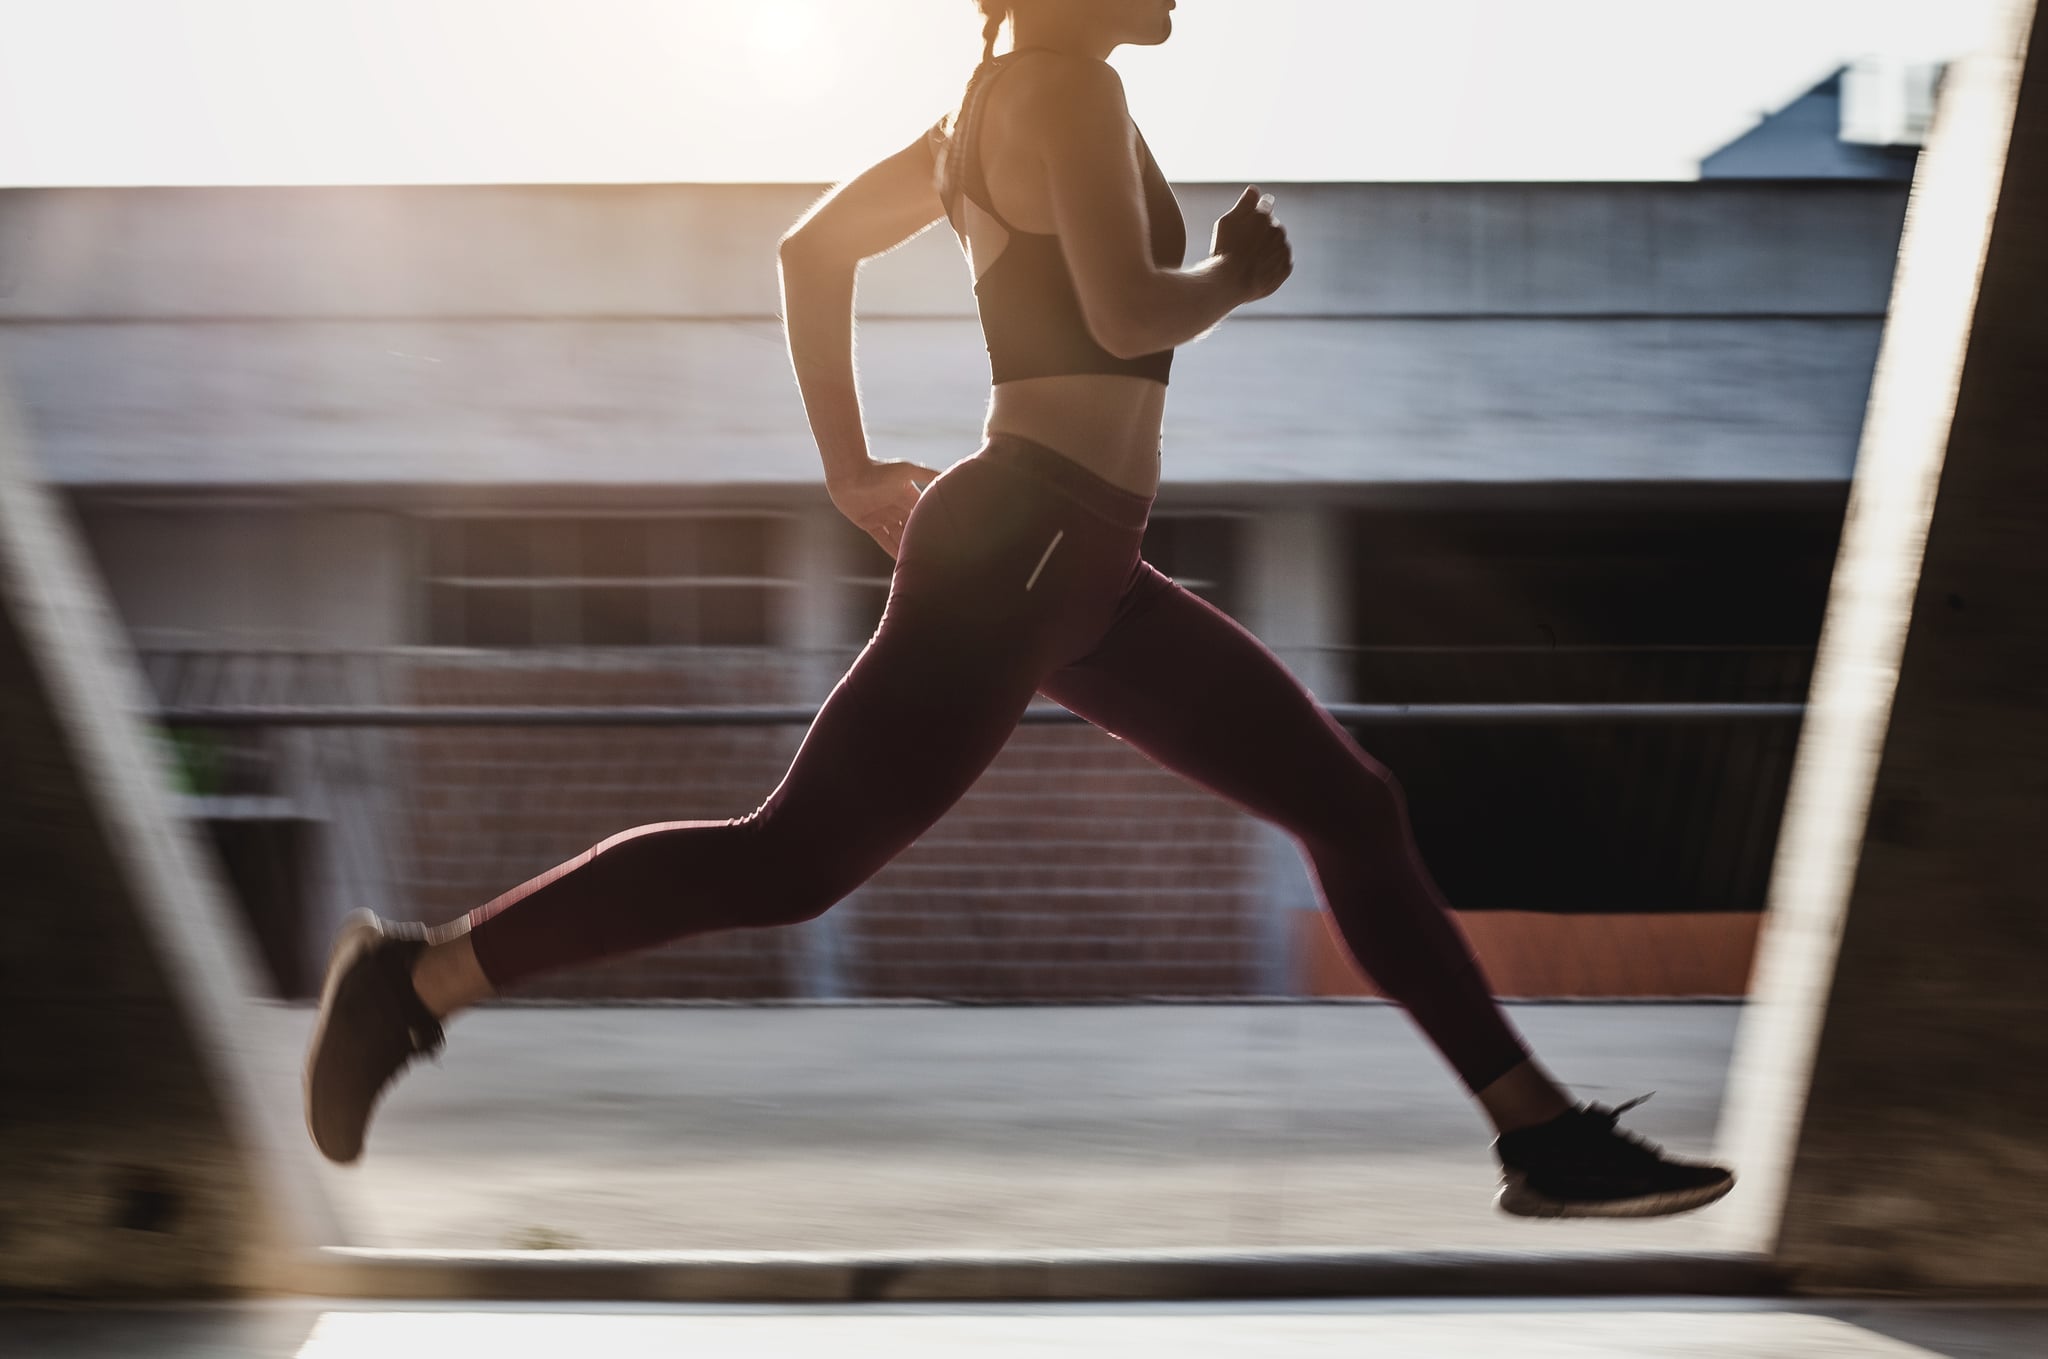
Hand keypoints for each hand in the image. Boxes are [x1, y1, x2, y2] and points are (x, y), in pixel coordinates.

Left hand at [829, 458, 941, 559]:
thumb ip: (928, 474)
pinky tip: (900, 561)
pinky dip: (891, 550)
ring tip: (920, 562)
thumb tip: (949, 477)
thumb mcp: (907, 470)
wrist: (848, 473)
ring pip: (899, 536)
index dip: (932, 525)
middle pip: (912, 527)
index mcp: (908, 495)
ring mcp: (883, 516)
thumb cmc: (878, 468)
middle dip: (921, 539)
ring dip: (907, 548)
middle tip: (935, 555)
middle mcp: (897, 507)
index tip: (945, 537)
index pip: (923, 514)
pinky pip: (883, 540)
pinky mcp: (869, 524)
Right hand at [1212, 185, 1292, 302]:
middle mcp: (1277, 229)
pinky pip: (1281, 263)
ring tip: (1249, 260)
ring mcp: (1283, 249)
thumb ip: (1244, 204)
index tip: (1250, 219)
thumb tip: (1254, 189)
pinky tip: (1257, 270)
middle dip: (1261, 231)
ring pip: (1277, 244)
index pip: (1266, 204)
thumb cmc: (1225, 250)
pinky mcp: (1286, 268)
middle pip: (1272, 225)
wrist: (1231, 282)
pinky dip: (1272, 264)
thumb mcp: (1227, 222)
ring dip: (1268, 248)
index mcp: (1264, 214)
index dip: (1257, 210)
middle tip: (1243, 245)